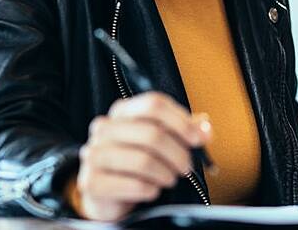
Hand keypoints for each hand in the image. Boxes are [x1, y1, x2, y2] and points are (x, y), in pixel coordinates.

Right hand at [74, 92, 212, 220]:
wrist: (105, 193)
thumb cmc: (137, 161)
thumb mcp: (160, 140)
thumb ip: (184, 131)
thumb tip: (205, 129)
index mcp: (121, 111)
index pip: (154, 104)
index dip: (181, 121)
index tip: (198, 139)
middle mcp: (104, 128)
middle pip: (152, 133)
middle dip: (178, 153)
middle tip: (187, 168)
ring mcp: (94, 153)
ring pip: (144, 160)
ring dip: (166, 173)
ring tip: (170, 179)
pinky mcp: (92, 181)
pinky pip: (133, 185)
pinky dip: (151, 189)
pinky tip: (152, 190)